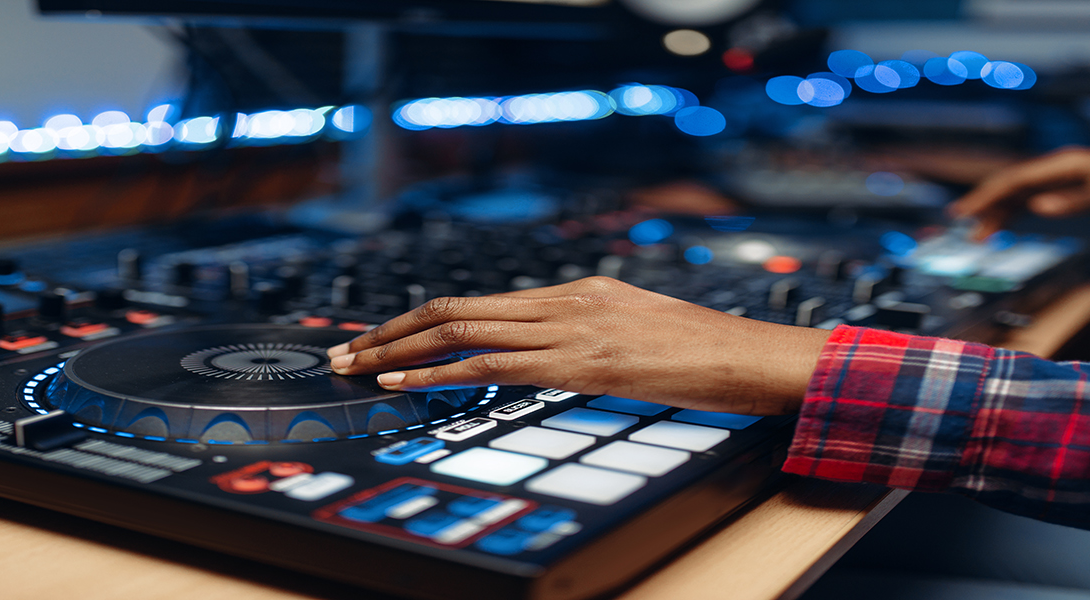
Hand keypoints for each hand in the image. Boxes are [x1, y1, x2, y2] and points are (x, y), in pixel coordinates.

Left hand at [325, 277, 830, 415]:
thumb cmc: (696, 351)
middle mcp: (561, 301)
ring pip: (460, 330)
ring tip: (355, 368)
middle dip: (390, 332)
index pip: (477, 301)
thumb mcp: (631, 331)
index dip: (419, 319)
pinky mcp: (577, 361)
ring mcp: (567, 327)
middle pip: (454, 308)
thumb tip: (545, 355)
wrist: (744, 354)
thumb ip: (583, 336)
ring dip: (397, 351)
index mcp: (572, 292)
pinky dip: (436, 373)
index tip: (381, 337)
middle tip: (345, 351)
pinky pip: (491, 364)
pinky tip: (401, 384)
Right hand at [948, 148, 1089, 239]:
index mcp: (1064, 163)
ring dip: (996, 212)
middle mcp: (1057, 167)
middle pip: (1009, 184)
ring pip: (1017, 193)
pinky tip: (1001, 226)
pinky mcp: (1064, 188)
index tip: (965, 210)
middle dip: (983, 203)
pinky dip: (1013, 212)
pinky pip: (1030, 199)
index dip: (986, 194)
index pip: (1014, 178)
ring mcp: (1059, 177)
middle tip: (958, 221)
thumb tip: (1037, 208)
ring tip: (976, 235)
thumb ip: (1073, 201)